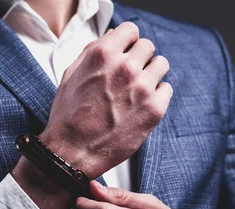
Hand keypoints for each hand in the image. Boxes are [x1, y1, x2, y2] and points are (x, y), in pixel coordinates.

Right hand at [39, 21, 173, 178]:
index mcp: (103, 54)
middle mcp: (125, 67)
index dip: (127, 42)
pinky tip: (142, 106)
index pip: (130, 30)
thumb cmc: (68, 115)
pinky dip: (157, 96)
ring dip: (151, 74)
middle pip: (148, 46)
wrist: (72, 151)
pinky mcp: (155, 109)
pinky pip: (166, 89)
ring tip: (138, 90)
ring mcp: (143, 88)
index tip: (125, 53)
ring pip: (161, 65)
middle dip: (139, 58)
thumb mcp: (72, 74)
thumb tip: (112, 37)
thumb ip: (93, 51)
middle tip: (130, 76)